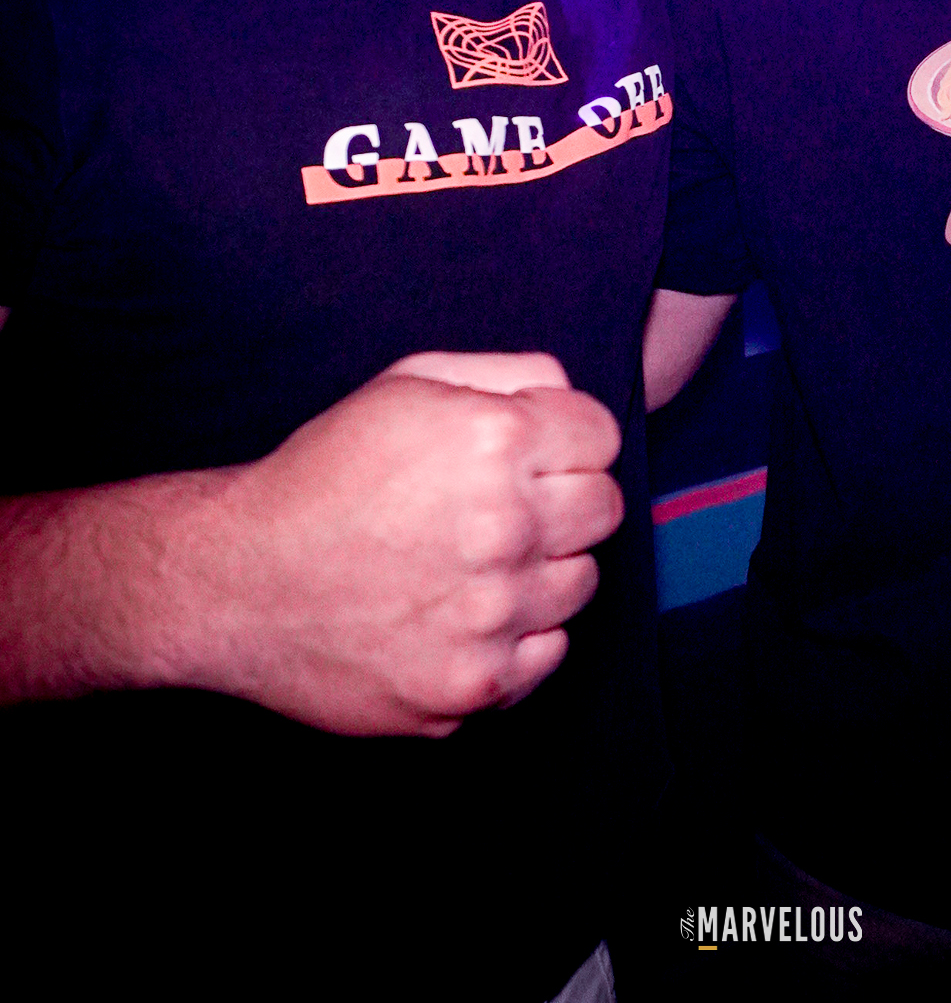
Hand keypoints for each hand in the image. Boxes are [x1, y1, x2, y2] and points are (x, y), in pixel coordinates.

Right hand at [205, 351, 623, 734]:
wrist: (239, 580)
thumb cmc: (324, 475)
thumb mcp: (408, 384)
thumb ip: (507, 373)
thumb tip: (568, 393)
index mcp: (494, 439)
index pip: (601, 437)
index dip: (566, 440)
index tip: (531, 455)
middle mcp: (505, 526)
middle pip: (603, 509)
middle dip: (564, 499)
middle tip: (503, 508)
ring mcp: (492, 614)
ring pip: (581, 583)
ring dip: (542, 569)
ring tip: (473, 562)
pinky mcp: (473, 684)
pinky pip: (548, 653)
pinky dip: (518, 635)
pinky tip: (463, 612)